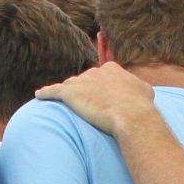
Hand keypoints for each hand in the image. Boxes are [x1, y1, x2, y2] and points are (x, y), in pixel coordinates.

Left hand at [36, 62, 156, 135]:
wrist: (130, 115)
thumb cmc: (139, 106)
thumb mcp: (144, 90)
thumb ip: (136, 85)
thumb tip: (137, 87)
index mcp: (110, 68)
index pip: (100, 76)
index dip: (99, 88)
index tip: (99, 98)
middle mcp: (94, 71)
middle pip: (83, 81)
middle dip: (83, 91)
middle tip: (85, 105)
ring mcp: (81, 81)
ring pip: (70, 86)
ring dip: (68, 94)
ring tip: (63, 102)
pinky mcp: (69, 93)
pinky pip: (53, 91)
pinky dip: (46, 93)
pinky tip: (39, 95)